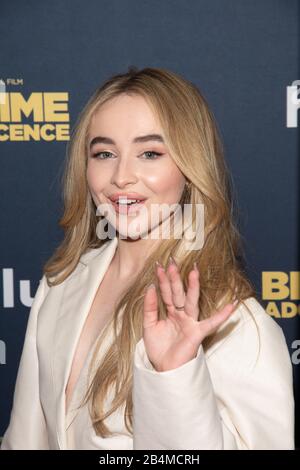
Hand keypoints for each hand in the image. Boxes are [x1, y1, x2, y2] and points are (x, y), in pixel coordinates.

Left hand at [142, 257, 237, 371]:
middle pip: (178, 293)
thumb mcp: (149, 325)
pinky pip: (211, 323)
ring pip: (191, 301)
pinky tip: (232, 304)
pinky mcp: (197, 333)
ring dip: (192, 286)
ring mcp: (190, 322)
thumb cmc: (158, 348)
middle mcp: (181, 315)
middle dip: (175, 278)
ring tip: (193, 271)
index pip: (166, 293)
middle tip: (171, 261)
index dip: (162, 280)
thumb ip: (149, 307)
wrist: (164, 369)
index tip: (158, 264)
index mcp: (170, 313)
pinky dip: (223, 315)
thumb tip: (150, 287)